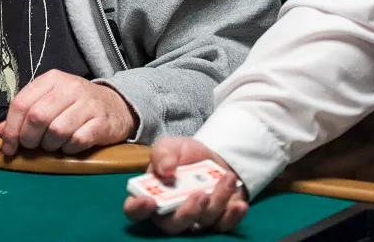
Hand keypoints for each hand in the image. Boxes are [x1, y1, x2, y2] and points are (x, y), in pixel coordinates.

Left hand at [0, 70, 135, 155]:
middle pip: (37, 117)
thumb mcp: (49, 102)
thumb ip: (25, 115)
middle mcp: (69, 87)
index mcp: (51, 79)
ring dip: (50, 145)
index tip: (8, 146)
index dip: (11, 128)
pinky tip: (69, 145)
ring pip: (56, 131)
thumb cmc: (75, 105)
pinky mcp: (101, 122)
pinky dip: (69, 149)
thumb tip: (1, 132)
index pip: (21, 103)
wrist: (116, 106)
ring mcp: (87, 104)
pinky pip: (77, 141)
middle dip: (29, 138)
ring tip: (53, 144)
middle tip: (31, 146)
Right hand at [123, 138, 248, 234]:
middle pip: (171, 226)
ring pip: (201, 223)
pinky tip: (239, 204)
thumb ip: (163, 154)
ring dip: (216, 202)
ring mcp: (194, 221)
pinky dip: (233, 217)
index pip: (134, 210)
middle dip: (186, 214)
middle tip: (199, 195)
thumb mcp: (171, 146)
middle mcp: (169, 214)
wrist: (214, 157)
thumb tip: (165, 169)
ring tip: (227, 178)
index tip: (150, 200)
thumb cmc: (185, 155)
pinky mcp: (216, 223)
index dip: (138, 209)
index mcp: (151, 195)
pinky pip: (223, 227)